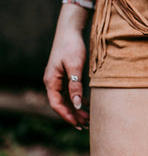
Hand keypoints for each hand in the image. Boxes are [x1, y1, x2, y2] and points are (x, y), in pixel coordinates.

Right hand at [44, 3, 89, 128]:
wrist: (70, 30)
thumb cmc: (72, 46)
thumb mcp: (75, 66)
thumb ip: (75, 85)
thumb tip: (77, 104)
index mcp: (51, 81)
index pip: (56, 104)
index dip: (67, 116)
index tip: (78, 124)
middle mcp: (52, 82)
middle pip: (61, 103)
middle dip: (73, 115)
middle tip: (86, 125)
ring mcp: (58, 78)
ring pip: (66, 98)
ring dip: (75, 108)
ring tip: (88, 118)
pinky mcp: (65, 75)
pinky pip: (69, 91)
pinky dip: (77, 99)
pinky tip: (86, 104)